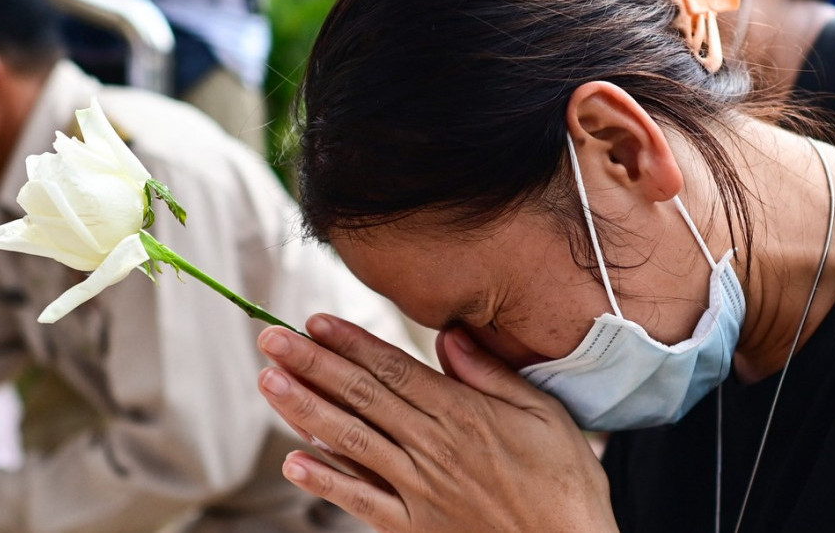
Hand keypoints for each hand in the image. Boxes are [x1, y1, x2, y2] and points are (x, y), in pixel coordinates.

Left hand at [257, 315, 618, 532]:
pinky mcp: (414, 526)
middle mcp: (432, 448)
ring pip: (351, 441)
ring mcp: (419, 489)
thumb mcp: (545, 415)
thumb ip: (492, 374)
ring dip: (304, 411)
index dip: (351, 344)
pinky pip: (361, 501)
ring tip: (270, 383)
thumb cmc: (564, 483)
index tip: (315, 322)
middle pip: (361, 397)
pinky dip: (325, 482)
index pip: (394, 369)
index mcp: (462, 415)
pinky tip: (294, 464)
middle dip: (312, 364)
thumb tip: (449, 336)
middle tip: (271, 338)